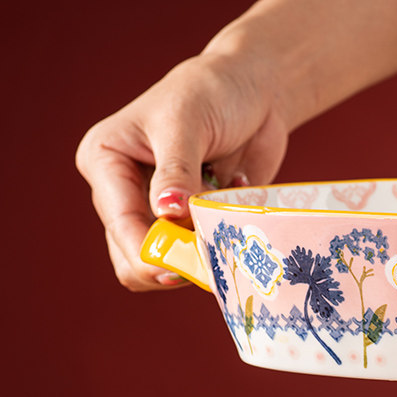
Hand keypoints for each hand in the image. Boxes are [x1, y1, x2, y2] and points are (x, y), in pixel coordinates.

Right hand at [76, 51, 289, 290]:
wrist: (255, 92)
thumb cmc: (212, 93)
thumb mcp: (186, 123)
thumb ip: (176, 171)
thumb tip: (167, 214)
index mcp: (107, 162)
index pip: (120, 225)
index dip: (149, 254)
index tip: (183, 268)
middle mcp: (126, 192)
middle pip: (134, 258)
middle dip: (172, 265)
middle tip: (210, 261)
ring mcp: (160, 213)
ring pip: (166, 266)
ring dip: (199, 259)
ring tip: (224, 227)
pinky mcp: (194, 224)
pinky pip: (203, 254)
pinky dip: (222, 241)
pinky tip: (235, 203)